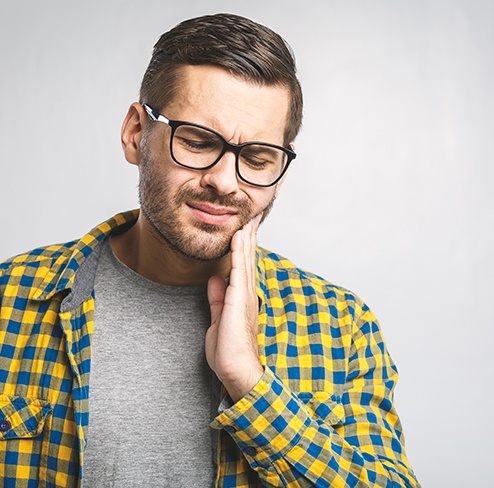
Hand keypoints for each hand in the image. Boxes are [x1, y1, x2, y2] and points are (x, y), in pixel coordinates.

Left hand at [206, 213, 263, 402]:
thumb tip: (214, 280)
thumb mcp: (218, 318)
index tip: (245, 227)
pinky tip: (238, 237)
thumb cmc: (228, 349)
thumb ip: (217, 298)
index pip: (244, 265)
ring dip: (247, 237)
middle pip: (249, 257)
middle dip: (249, 235)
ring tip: (248, 218)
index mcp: (242, 297)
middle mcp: (247, 292)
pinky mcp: (238, 300)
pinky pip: (239, 271)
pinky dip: (239, 252)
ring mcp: (245, 295)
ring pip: (247, 259)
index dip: (245, 245)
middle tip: (252, 214)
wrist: (235, 369)